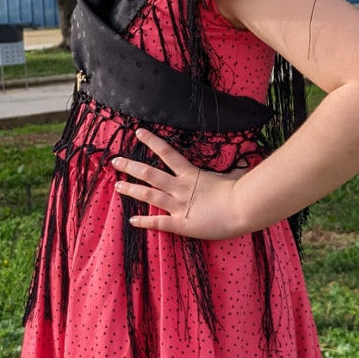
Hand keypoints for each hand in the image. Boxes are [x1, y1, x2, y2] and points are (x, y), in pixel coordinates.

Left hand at [111, 127, 249, 240]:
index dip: (152, 141)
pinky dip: (145, 222)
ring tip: (117, 186)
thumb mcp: (233, 176)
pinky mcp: (181, 224)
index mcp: (191, 175)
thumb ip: (231, 172)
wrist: (243, 209)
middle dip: (131, 167)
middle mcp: (180, 188)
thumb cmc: (241, 191)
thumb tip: (242, 166)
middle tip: (115, 161)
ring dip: (132, 190)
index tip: (138, 132)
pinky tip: (132, 221)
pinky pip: (159, 223)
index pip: (167, 152)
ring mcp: (179, 206)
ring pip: (149, 195)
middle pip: (150, 174)